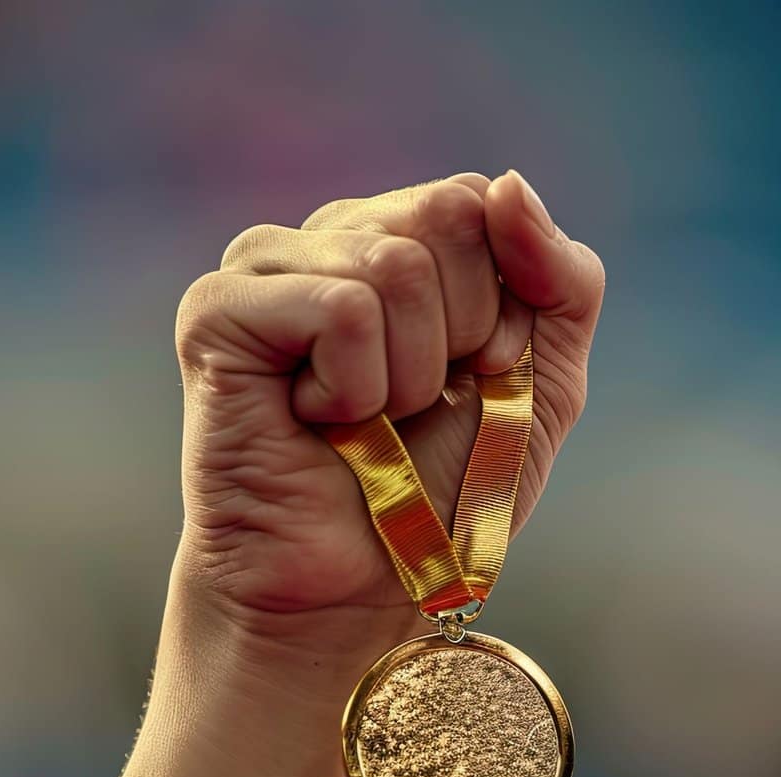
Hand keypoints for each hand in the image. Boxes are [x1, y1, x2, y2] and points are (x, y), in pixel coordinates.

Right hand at [173, 171, 604, 647]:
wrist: (362, 589)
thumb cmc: (445, 490)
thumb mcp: (544, 379)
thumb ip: (563, 278)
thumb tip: (508, 184)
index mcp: (401, 237)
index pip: (480, 201)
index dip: (502, 307)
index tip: (471, 379)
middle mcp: (329, 235)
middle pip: (445, 216)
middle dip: (460, 336)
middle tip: (410, 407)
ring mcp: (265, 265)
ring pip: (395, 265)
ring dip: (405, 378)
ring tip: (362, 423)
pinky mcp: (217, 312)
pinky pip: (340, 309)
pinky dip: (354, 389)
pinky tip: (315, 423)